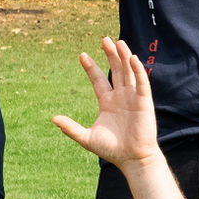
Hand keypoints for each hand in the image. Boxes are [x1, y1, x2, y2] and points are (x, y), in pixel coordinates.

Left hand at [50, 38, 157, 168]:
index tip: (82, 55)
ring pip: (128, 72)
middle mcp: (120, 97)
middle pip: (115, 70)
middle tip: (104, 39)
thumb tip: (54, 119)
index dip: (91, 67)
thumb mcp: (86, 138)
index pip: (98, 80)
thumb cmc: (111, 149)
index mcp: (107, 102)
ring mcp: (132, 98)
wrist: (132, 159)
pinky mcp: (144, 101)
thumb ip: (71, 128)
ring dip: (123, 57)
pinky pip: (141, 82)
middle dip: (110, 55)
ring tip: (118, 42)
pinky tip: (132, 58)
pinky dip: (138, 70)